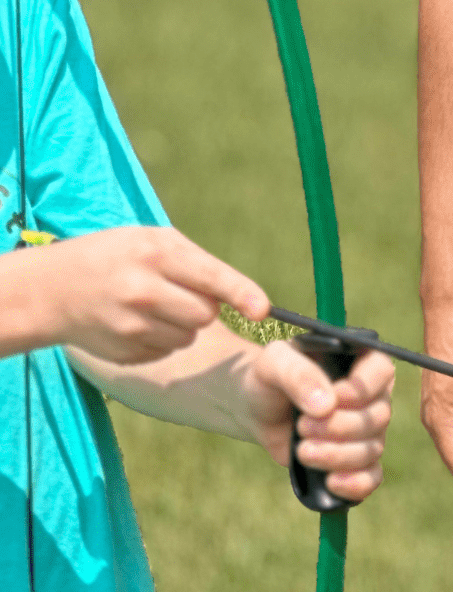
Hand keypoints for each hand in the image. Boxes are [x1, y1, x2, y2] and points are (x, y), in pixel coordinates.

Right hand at [2, 225, 268, 362]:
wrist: (51, 290)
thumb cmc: (113, 255)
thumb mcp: (149, 239)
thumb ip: (195, 261)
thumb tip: (242, 296)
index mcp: (153, 254)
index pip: (210, 276)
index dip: (241, 293)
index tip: (263, 308)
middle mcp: (142, 291)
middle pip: (206, 314)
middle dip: (204, 306)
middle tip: (178, 292)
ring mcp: (131, 326)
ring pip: (189, 336)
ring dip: (183, 324)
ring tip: (153, 305)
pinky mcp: (124, 352)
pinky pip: (167, 351)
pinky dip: (162, 339)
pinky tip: (136, 322)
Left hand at [246, 341, 395, 502]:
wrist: (254, 408)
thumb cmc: (267, 378)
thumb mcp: (273, 364)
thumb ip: (298, 375)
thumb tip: (326, 406)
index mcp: (359, 360)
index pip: (382, 372)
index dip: (360, 391)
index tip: (330, 401)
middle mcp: (371, 394)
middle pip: (378, 417)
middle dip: (339, 428)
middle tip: (302, 426)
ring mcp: (366, 429)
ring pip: (372, 449)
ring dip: (337, 455)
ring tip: (302, 451)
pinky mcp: (354, 459)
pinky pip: (371, 476)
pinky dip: (356, 484)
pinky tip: (331, 483)